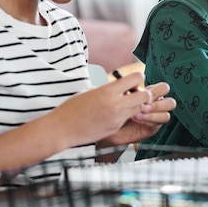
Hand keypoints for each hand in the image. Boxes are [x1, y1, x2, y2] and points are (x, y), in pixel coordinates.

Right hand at [48, 73, 173, 148]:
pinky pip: (127, 119)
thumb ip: (109, 88)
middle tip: (137, 92)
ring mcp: (117, 118)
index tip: (134, 79)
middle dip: (144, 93)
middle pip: (145, 95)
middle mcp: (116, 104)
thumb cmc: (72, 108)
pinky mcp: (115, 128)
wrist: (62, 129)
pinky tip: (114, 114)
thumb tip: (122, 86)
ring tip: (125, 104)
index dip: (137, 77)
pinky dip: (126, 116)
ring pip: (139, 108)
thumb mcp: (91, 91)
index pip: (136, 78)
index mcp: (108, 91)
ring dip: (137, 105)